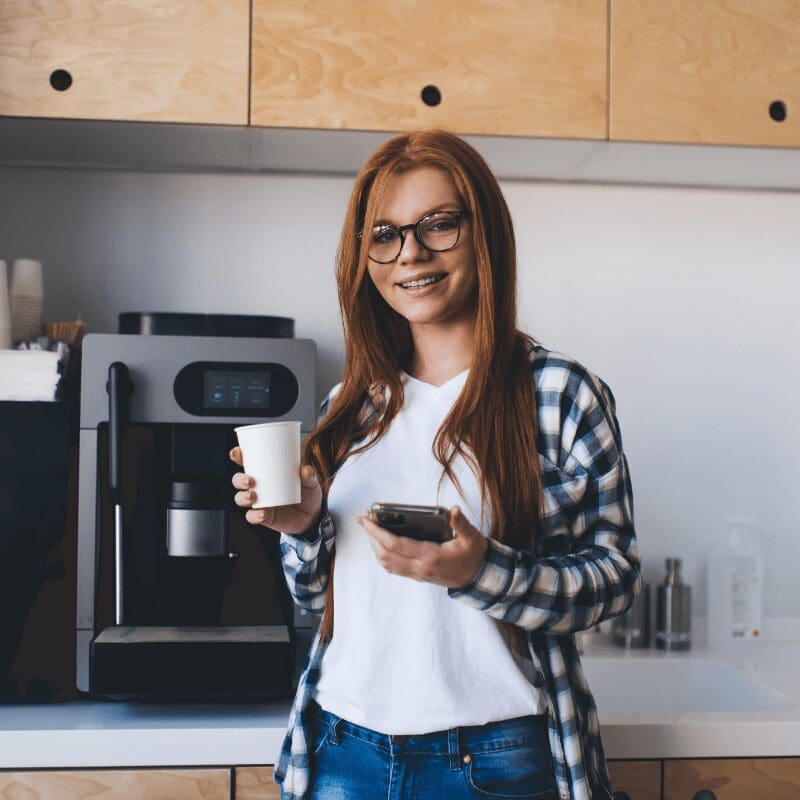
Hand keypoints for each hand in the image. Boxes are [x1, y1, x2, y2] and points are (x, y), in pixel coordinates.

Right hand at [229, 446, 322, 536]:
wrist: (312, 516)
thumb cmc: (307, 492)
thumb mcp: (311, 482)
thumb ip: (309, 475)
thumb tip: (306, 469)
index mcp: (265, 472)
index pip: (246, 461)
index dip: (238, 456)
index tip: (237, 453)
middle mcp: (257, 487)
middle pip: (238, 480)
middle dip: (239, 479)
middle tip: (249, 480)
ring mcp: (259, 502)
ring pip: (240, 498)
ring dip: (242, 497)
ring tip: (252, 496)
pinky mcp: (263, 517)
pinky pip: (252, 517)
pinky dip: (255, 516)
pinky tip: (262, 514)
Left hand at [356, 506, 488, 589]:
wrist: (478, 578)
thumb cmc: (474, 555)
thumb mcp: (472, 537)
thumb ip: (461, 523)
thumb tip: (453, 510)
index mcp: (431, 556)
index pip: (396, 545)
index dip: (378, 532)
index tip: (367, 519)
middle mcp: (420, 568)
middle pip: (385, 554)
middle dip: (371, 536)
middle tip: (364, 518)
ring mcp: (417, 574)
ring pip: (386, 563)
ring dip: (374, 546)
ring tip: (370, 527)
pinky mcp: (417, 576)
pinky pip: (393, 568)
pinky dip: (382, 554)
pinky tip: (380, 542)